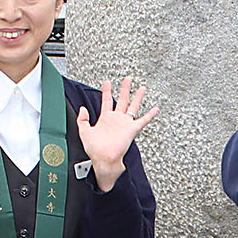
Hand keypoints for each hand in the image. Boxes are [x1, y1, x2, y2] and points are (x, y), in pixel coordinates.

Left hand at [77, 76, 157, 191]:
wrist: (104, 159)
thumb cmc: (95, 149)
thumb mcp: (84, 131)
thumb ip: (82, 119)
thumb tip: (82, 109)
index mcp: (105, 119)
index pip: (107, 101)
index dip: (107, 91)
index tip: (107, 82)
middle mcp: (116, 119)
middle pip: (122, 100)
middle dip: (125, 89)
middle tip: (128, 79)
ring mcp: (125, 124)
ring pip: (133, 106)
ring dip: (137, 97)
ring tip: (142, 88)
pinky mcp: (132, 129)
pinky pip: (143, 120)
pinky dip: (150, 115)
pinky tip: (155, 109)